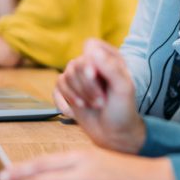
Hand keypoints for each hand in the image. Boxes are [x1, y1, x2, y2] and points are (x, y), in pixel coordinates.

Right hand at [55, 39, 146, 153]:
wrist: (114, 134)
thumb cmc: (123, 110)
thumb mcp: (123, 88)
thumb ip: (110, 67)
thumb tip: (92, 51)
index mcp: (109, 59)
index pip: (91, 46)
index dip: (89, 60)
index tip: (94, 75)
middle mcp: (93, 66)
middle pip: (75, 65)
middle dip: (86, 86)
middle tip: (101, 102)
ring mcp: (79, 79)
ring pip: (64, 77)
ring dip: (77, 96)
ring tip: (93, 106)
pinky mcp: (69, 92)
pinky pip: (56, 89)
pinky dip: (64, 102)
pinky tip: (76, 112)